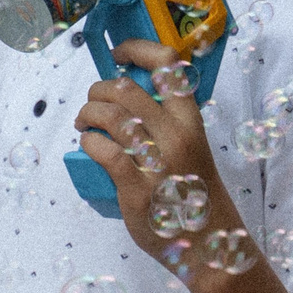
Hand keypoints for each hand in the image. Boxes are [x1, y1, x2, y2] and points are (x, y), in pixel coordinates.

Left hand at [74, 39, 231, 270]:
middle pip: (125, 88)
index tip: (118, 53)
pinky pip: (103, 150)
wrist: (208, 243)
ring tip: (83, 124)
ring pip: (110, 115)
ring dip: (87, 114)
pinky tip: (88, 145)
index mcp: (191, 120)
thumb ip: (167, 122)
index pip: (168, 65)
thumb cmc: (192, 192)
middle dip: (97, 90)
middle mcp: (176, 135)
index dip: (138, 49)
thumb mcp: (191, 147)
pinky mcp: (137, 187)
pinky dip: (88, 142)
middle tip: (91, 104)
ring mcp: (157, 161)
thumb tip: (127, 96)